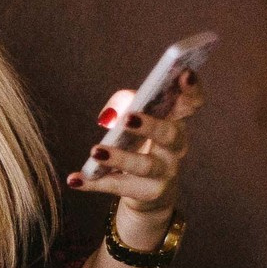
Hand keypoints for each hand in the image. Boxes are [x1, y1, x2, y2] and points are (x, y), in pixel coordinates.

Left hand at [67, 70, 205, 225]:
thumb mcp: (136, 120)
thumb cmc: (141, 144)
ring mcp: (165, 173)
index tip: (185, 74)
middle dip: (150, 125)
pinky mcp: (148, 193)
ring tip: (95, 150)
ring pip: (145, 166)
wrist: (148, 192)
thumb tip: (110, 114)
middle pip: (170, 135)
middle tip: (128, 118)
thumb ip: (126, 105)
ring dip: (119, 157)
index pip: (191, 105)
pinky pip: (118, 187)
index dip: (192, 90)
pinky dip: (94, 183)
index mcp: (176, 123)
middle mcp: (176, 148)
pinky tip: (73, 179)